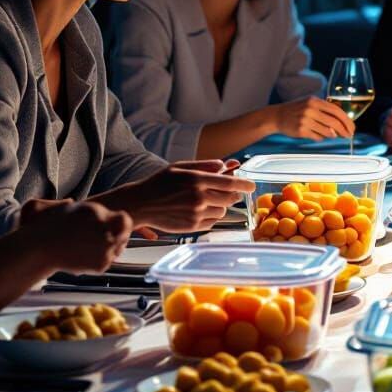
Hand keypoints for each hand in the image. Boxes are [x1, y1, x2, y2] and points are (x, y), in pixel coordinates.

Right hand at [19, 199, 131, 273]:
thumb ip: (63, 203)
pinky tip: (82, 260)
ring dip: (107, 251)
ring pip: (117, 249)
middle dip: (119, 237)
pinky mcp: (101, 263)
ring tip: (88, 252)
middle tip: (107, 242)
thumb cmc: (39, 229)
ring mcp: (105, 245)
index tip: (111, 229)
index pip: (122, 218)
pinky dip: (96, 263)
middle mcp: (103, 225)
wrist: (35, 250)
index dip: (118, 225)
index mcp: (95, 210)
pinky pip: (105, 263)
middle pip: (125, 232)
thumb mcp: (51, 208)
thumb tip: (69, 202)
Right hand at [122, 160, 255, 233]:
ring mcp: (196, 213)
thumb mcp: (180, 167)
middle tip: (226, 191)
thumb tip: (225, 165)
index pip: (230, 182)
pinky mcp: (193, 226)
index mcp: (197, 179)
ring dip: (219, 205)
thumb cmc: (159, 183)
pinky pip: (213, 221)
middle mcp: (199, 197)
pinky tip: (197, 211)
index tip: (252, 185)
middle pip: (230, 198)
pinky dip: (210, 216)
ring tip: (203, 201)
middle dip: (232, 194)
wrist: (140, 204)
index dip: (245, 184)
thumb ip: (205, 165)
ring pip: (222, 210)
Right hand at [272, 96, 354, 139]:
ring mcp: (305, 120)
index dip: (347, 120)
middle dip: (344, 130)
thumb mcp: (310, 104)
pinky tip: (317, 134)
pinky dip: (321, 137)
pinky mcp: (301, 131)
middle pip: (334, 122)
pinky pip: (318, 137)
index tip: (352, 127)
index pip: (336, 110)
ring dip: (332, 135)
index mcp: (315, 101)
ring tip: (331, 134)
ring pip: (327, 131)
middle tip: (349, 135)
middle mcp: (310, 109)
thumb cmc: (297, 110)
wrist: (277, 116)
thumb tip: (342, 123)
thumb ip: (325, 110)